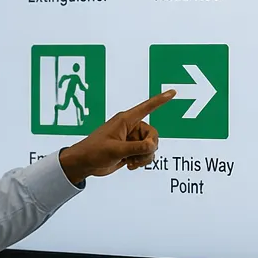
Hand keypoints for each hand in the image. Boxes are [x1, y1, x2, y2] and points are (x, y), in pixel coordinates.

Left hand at [58, 91, 173, 183]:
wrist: (84, 164)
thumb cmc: (94, 151)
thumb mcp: (116, 150)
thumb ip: (136, 148)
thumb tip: (153, 146)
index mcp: (125, 120)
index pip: (146, 107)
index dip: (160, 100)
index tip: (172, 92)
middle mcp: (130, 128)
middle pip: (152, 135)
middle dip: (149, 148)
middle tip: (139, 157)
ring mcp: (130, 140)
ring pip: (150, 146)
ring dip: (145, 157)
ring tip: (132, 163)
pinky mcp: (130, 150)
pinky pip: (145, 154)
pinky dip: (141, 161)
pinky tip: (130, 165)